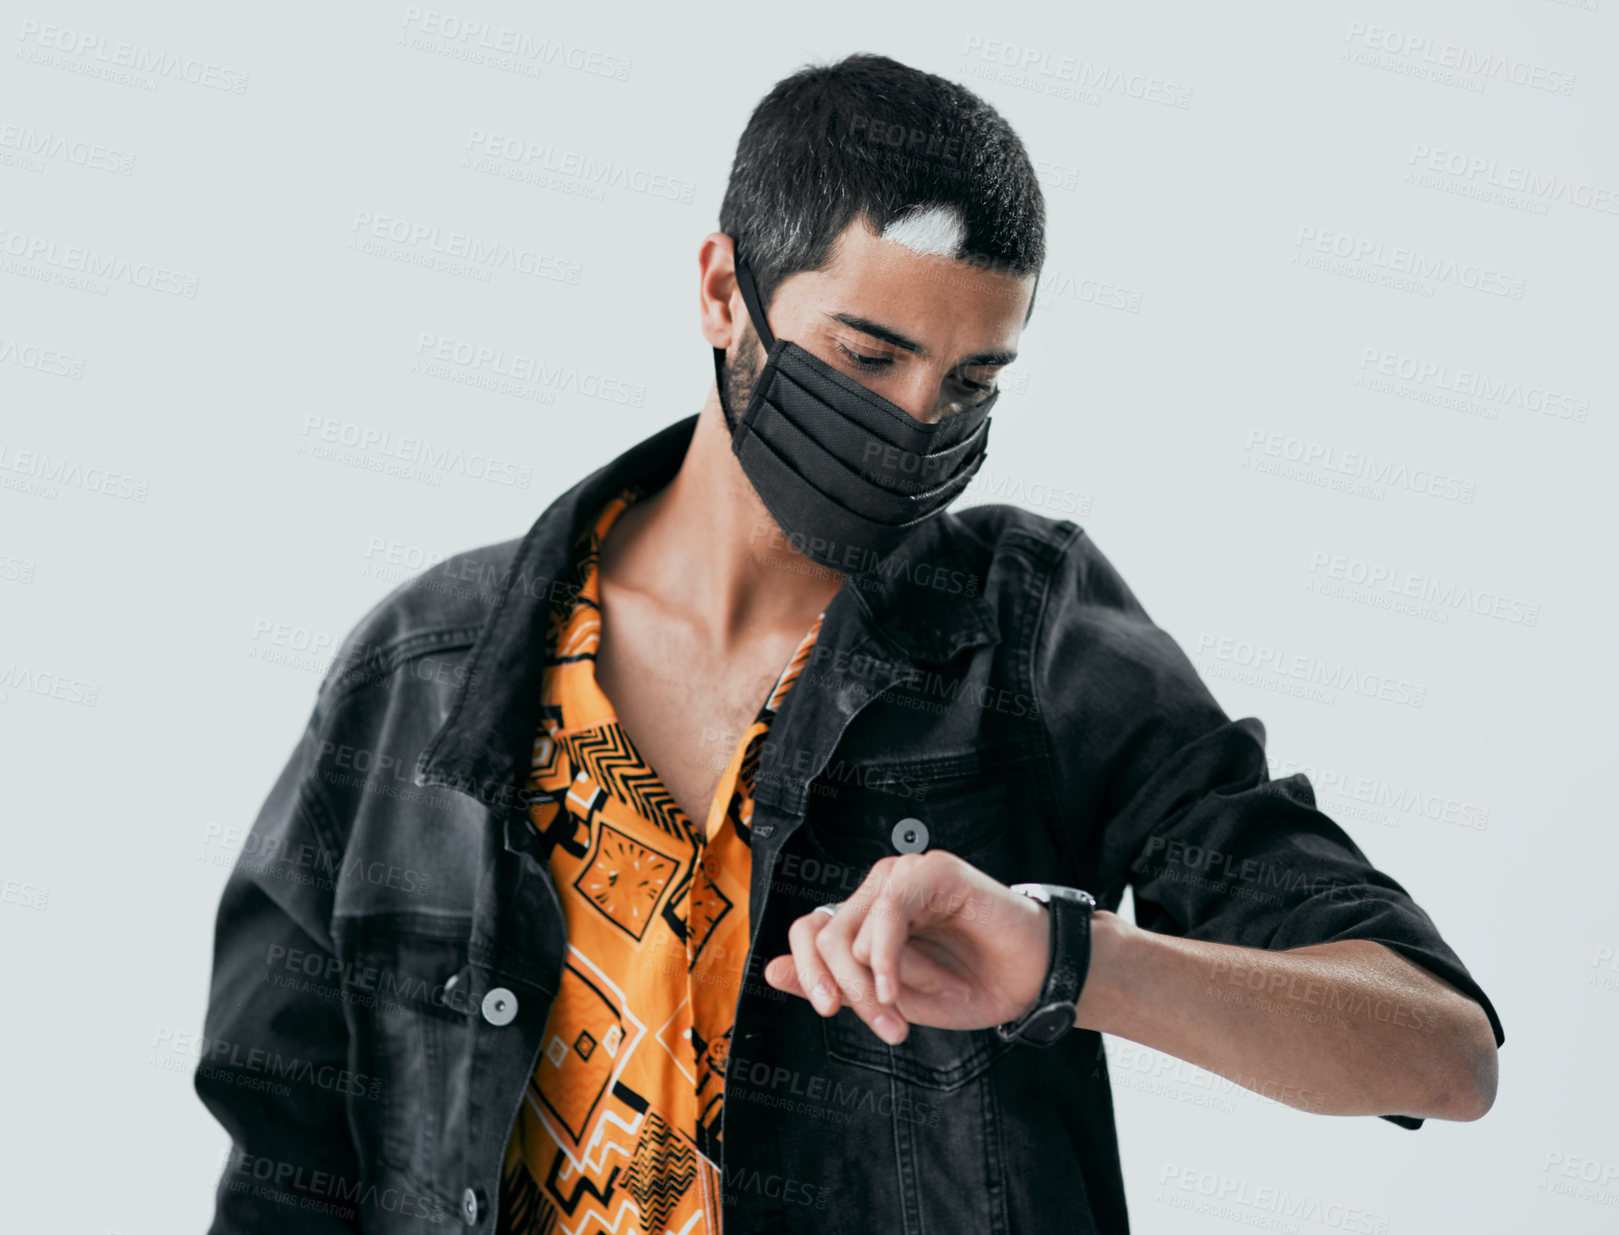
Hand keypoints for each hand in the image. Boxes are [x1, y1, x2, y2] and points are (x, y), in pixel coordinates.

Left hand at [762, 851, 1056, 1044]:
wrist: (1032, 983)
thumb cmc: (967, 986)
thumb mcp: (890, 998)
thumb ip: (834, 983)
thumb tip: (768, 971)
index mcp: (863, 915)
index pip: (808, 931)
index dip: (809, 972)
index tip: (829, 1012)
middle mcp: (876, 890)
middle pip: (827, 937)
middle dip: (853, 993)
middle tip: (891, 1028)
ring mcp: (904, 875)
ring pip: (856, 934)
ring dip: (891, 983)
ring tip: (936, 997)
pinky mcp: (933, 871)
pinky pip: (889, 912)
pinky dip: (891, 958)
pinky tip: (903, 988)